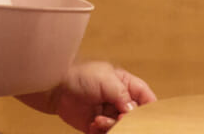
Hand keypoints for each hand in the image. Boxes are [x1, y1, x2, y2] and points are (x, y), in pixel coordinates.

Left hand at [18, 60, 157, 133]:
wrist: (55, 87)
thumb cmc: (80, 75)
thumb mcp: (106, 80)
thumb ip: (123, 95)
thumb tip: (133, 111)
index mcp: (125, 84)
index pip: (145, 97)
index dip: (149, 108)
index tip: (146, 117)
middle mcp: (119, 100)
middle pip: (134, 116)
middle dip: (128, 120)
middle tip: (119, 118)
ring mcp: (108, 113)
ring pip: (121, 127)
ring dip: (112, 126)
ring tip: (99, 120)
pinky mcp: (96, 125)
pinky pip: (106, 133)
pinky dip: (102, 131)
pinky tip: (93, 123)